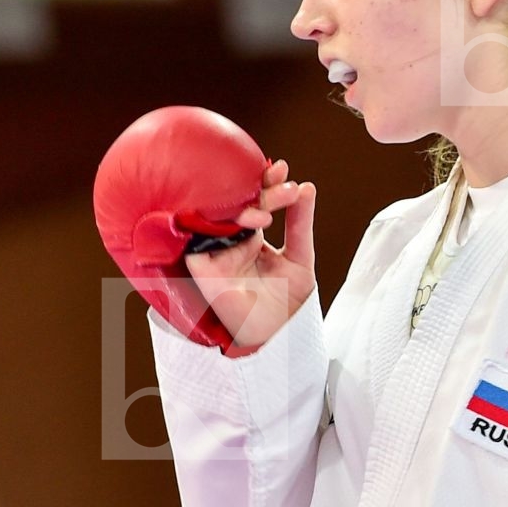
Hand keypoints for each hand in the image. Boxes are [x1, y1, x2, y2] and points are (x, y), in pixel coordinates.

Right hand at [185, 158, 316, 353]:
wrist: (278, 337)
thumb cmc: (287, 303)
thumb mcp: (299, 257)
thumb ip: (300, 223)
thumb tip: (307, 187)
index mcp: (250, 236)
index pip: (254, 201)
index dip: (266, 184)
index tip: (283, 169)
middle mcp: (229, 240)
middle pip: (237, 204)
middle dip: (259, 189)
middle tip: (283, 183)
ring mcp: (215, 251)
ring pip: (221, 215)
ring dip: (246, 206)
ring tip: (271, 210)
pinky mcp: (200, 265)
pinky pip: (202, 235)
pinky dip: (225, 223)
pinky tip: (251, 219)